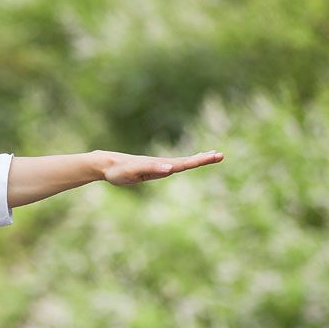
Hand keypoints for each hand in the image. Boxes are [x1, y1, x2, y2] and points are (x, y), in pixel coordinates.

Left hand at [96, 149, 223, 185]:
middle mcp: (162, 163)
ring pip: (182, 162)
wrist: (107, 164)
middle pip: (186, 161)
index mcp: (160, 164)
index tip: (214, 156)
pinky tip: (188, 163)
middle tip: (221, 155)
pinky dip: (186, 163)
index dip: (199, 160)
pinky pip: (174, 166)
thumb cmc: (118, 170)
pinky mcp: (154, 169)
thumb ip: (151, 169)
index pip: (184, 163)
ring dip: (198, 159)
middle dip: (204, 158)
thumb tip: (170, 169)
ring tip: (213, 155)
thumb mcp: (133, 172)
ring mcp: (159, 165)